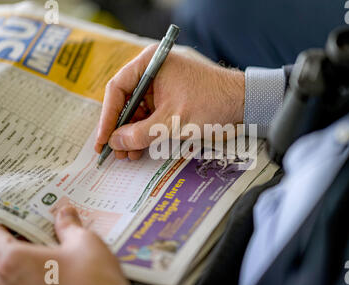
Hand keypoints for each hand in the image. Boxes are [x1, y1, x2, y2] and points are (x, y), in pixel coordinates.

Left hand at [0, 207, 128, 284]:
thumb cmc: (93, 281)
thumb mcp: (83, 242)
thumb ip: (69, 226)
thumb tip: (66, 215)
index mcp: (14, 261)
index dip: (12, 221)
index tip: (25, 214)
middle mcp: (9, 283)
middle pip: (6, 253)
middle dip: (26, 239)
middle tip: (46, 226)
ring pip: (17, 271)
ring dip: (34, 258)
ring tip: (57, 246)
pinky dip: (40, 274)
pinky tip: (61, 266)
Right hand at [94, 44, 244, 159]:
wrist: (245, 105)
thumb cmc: (212, 103)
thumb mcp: (172, 121)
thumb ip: (140, 133)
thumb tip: (114, 143)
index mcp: (151, 64)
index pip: (118, 88)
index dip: (108, 116)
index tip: (102, 139)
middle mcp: (154, 72)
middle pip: (126, 101)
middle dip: (120, 129)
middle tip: (113, 152)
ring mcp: (163, 86)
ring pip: (138, 111)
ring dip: (132, 134)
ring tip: (127, 155)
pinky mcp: (171, 99)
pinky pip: (152, 116)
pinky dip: (146, 133)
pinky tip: (140, 149)